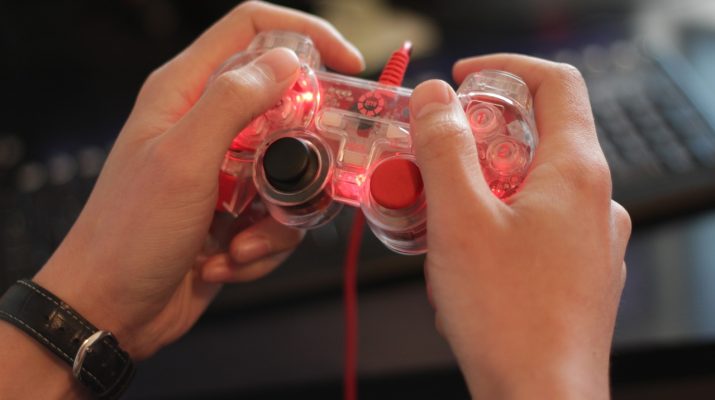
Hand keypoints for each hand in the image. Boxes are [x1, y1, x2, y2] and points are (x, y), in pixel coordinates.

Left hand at [32, 1, 364, 359]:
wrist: (110, 310)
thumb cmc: (128, 234)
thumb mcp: (183, 160)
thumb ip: (233, 101)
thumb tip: (287, 61)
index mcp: (185, 92)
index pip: (253, 30)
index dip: (305, 35)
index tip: (346, 64)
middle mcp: (207, 124)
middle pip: (286, 106)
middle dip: (305, 151)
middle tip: (304, 179)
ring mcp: (225, 170)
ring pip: (291, 172)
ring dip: (277, 217)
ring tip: (238, 242)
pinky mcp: (236, 211)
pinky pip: (278, 217)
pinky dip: (262, 245)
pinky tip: (225, 261)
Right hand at [409, 55, 630, 398]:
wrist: (540, 398)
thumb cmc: (509, 318)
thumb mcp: (458, 218)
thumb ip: (445, 147)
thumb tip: (437, 99)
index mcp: (576, 172)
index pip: (554, 84)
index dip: (504, 70)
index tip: (462, 82)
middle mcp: (596, 200)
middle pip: (536, 136)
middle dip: (475, 142)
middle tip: (431, 163)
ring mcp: (591, 239)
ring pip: (530, 186)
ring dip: (480, 189)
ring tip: (439, 222)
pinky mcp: (578, 271)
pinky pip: (534, 225)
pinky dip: (495, 224)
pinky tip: (463, 260)